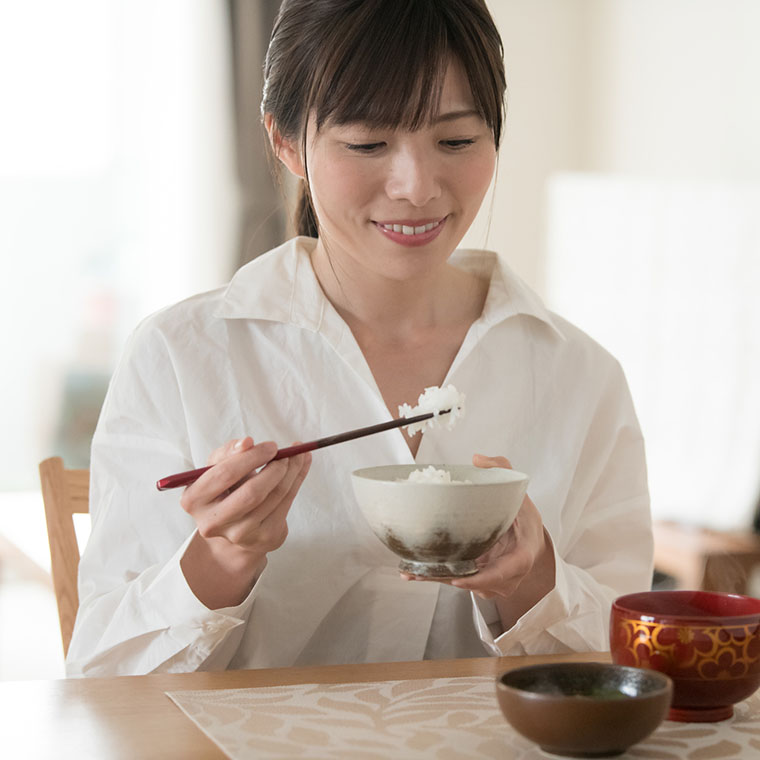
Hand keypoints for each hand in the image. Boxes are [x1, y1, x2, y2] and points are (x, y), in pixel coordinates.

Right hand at [179, 437, 310, 607]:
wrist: (236, 522)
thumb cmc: (225, 487)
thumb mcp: (218, 466)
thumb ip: (229, 451)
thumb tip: (247, 442)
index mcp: (194, 500)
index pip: (224, 474)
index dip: (251, 458)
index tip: (271, 446)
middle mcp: (212, 522)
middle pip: (251, 493)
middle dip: (275, 469)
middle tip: (288, 453)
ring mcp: (239, 535)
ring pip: (273, 498)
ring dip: (292, 472)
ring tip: (297, 457)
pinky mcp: (264, 538)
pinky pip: (285, 505)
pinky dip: (297, 482)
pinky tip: (300, 469)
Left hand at [401, 454, 554, 627]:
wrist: (529, 541)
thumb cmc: (525, 519)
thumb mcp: (520, 493)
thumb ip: (502, 470)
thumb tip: (477, 459)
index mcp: (521, 557)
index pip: (502, 573)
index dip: (481, 579)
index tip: (457, 580)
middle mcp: (507, 577)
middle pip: (474, 583)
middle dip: (445, 579)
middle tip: (418, 572)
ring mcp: (493, 584)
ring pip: (462, 584)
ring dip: (436, 579)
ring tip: (410, 572)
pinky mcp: (479, 584)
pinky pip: (457, 580)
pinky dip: (436, 577)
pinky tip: (412, 572)